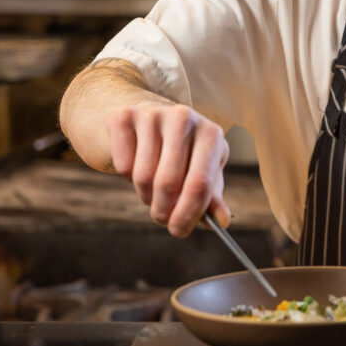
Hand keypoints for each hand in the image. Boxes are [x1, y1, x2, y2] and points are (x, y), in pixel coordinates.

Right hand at [107, 101, 230, 236]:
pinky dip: (127, 178)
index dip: (188, 213)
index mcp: (211, 134)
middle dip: (163, 211)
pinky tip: (138, 166)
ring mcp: (153, 114)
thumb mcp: (204, 171)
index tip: (178, 231)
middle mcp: (184, 118)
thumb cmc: (185, 152)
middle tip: (162, 219)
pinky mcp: (124, 116)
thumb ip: (212, 198)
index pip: (200, 183)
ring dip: (146, 196)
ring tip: (153, 190)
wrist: (152, 119)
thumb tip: (222, 222)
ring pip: (143, 177)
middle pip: (169, 182)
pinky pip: (122, 166)